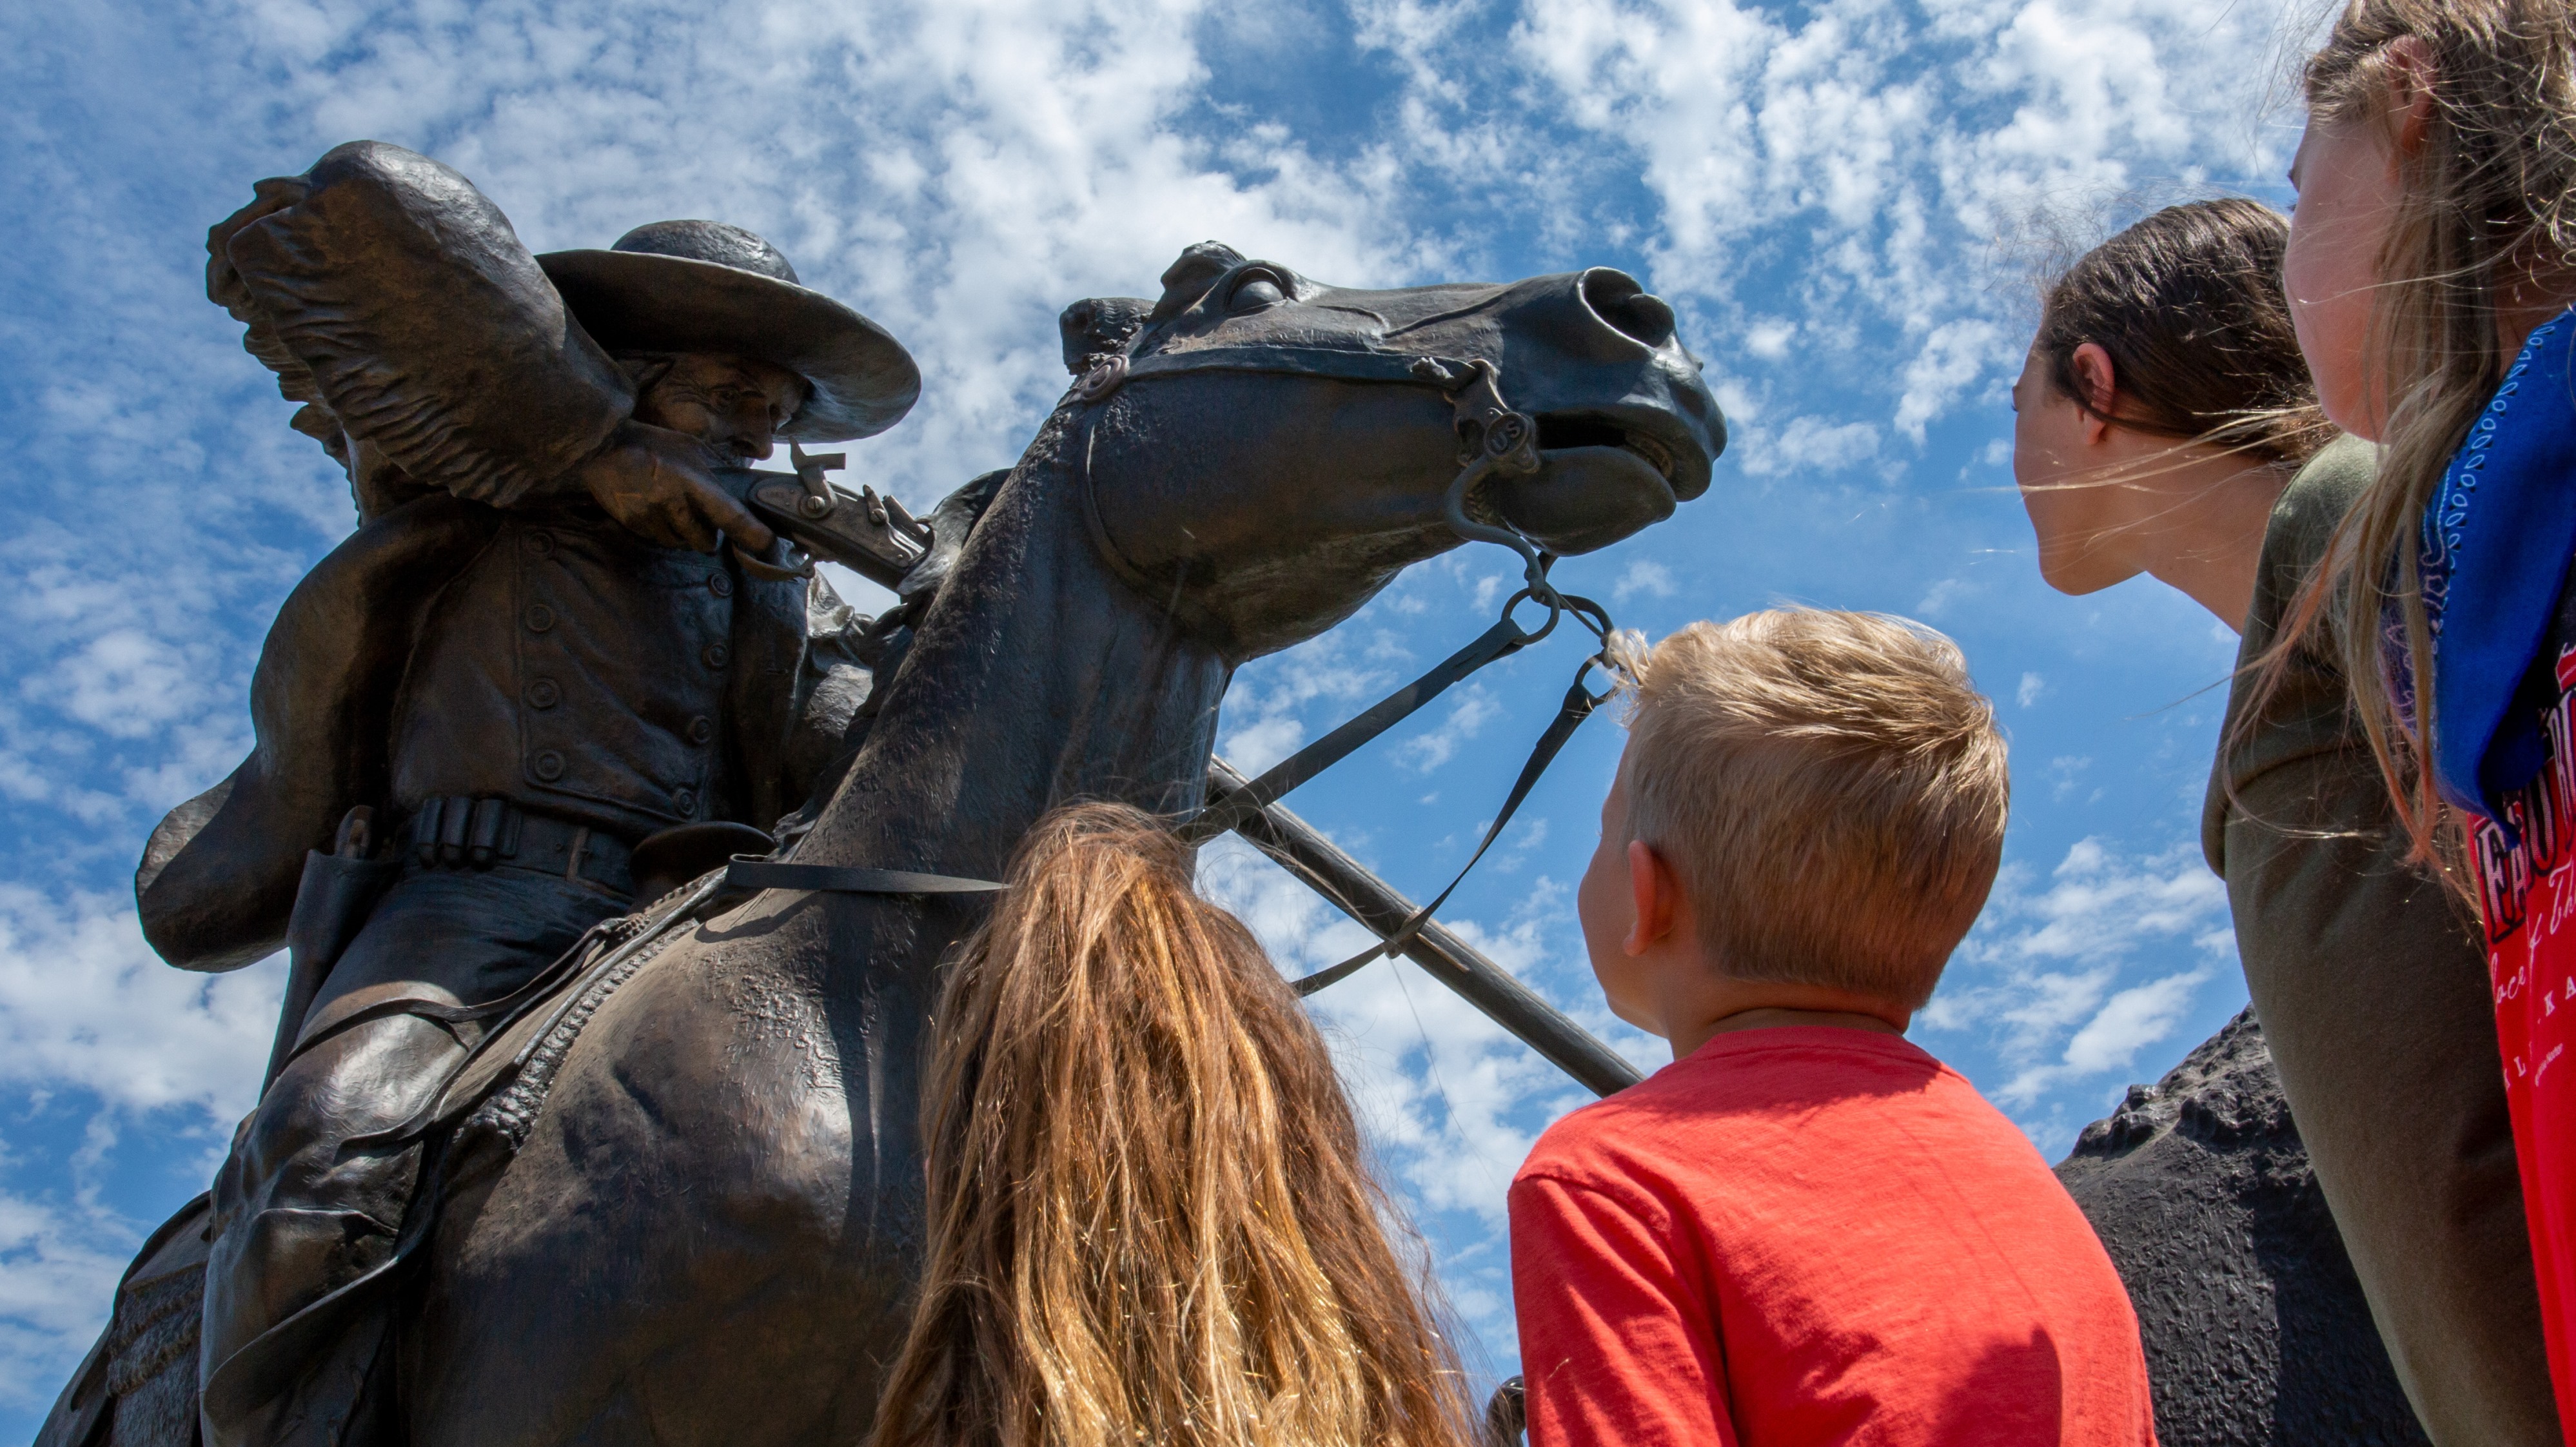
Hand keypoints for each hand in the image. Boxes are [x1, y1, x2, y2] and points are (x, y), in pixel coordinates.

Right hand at [575, 420, 777, 553]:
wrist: (602, 447)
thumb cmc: (651, 444)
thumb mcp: (690, 450)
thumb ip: (712, 474)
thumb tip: (737, 492)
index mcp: (694, 483)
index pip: (732, 517)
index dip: (754, 535)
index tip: (768, 544)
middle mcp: (675, 505)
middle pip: (706, 542)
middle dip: (709, 535)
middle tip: (703, 518)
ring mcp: (652, 518)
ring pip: (681, 543)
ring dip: (684, 534)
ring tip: (673, 508)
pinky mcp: (633, 525)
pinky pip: (658, 539)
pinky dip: (663, 531)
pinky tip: (655, 509)